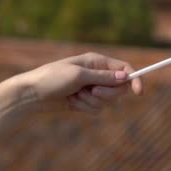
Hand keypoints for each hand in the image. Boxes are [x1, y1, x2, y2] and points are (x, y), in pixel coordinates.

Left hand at [17, 52, 142, 113]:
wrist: (31, 95)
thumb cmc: (52, 79)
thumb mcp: (79, 76)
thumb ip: (103, 78)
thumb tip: (126, 77)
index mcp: (97, 62)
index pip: (124, 69)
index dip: (134, 79)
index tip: (138, 92)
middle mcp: (97, 74)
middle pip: (119, 88)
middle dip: (107, 93)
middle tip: (92, 91)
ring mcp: (92, 88)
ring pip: (108, 100)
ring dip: (93, 101)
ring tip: (75, 96)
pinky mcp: (86, 101)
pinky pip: (97, 108)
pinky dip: (85, 107)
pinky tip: (72, 102)